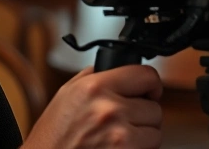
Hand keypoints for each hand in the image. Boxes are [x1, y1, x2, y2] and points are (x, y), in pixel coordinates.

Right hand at [21, 64, 162, 148]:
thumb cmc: (52, 136)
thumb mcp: (67, 94)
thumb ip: (94, 77)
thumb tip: (117, 68)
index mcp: (95, 88)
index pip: (146, 75)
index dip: (150, 84)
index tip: (150, 90)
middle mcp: (109, 110)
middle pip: (154, 107)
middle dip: (144, 114)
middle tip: (127, 120)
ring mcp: (119, 137)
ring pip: (156, 132)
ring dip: (144, 135)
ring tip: (121, 137)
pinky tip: (120, 148)